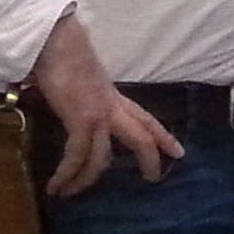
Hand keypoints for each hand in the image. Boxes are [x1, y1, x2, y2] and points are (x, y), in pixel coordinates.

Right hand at [31, 12, 181, 196]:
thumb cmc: (61, 52)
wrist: (54, 39)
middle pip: (141, 136)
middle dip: (149, 159)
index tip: (179, 151)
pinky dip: (66, 174)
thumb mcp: (79, 77)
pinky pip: (77, 156)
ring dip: (86, 180)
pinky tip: (56, 187)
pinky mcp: (81, 119)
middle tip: (153, 179)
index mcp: (112, 95)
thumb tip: (66, 97)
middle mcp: (111, 106)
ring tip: (71, 193)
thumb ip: (80, 90)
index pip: (145, 118)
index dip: (163, 135)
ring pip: (103, 156)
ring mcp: (98, 113)